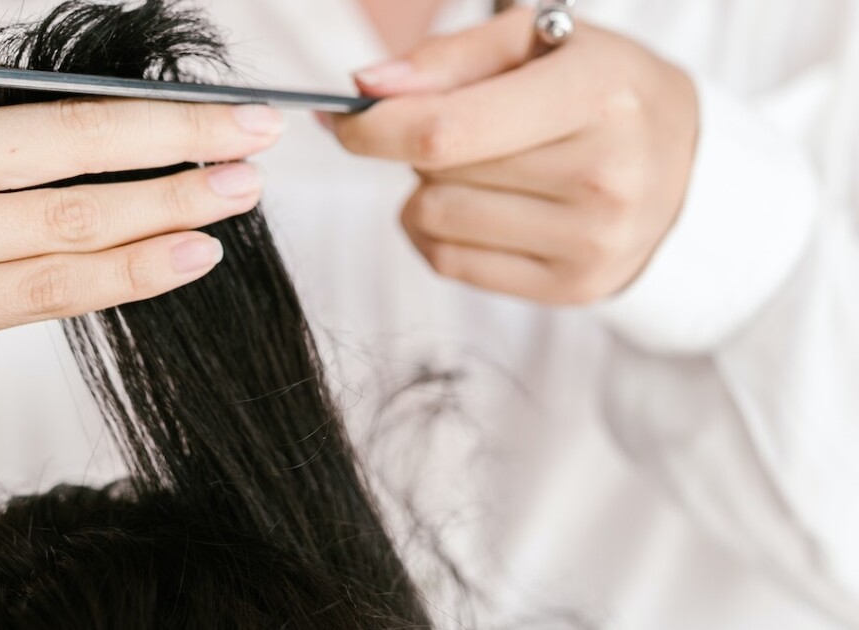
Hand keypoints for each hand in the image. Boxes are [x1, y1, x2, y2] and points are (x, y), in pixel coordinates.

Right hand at [0, 48, 283, 391]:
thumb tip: (94, 120)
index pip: (43, 91)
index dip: (140, 100)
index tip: (213, 102)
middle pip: (71, 143)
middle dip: (179, 136)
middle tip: (259, 132)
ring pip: (71, 219)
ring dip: (170, 203)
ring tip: (240, 192)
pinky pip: (46, 289)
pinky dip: (126, 271)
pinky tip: (188, 254)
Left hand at [322, 8, 697, 304]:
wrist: (690, 167)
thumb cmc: (601, 91)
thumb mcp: (540, 43)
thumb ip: (449, 59)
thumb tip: (368, 87)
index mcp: (600, 95)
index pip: (447, 130)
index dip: (375, 127)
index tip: (344, 118)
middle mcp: (605, 176)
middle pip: (436, 174)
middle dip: (416, 146)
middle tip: (456, 127)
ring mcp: (594, 243)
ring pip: (434, 220)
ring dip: (427, 191)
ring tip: (476, 166)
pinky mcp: (576, 288)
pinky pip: (451, 264)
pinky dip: (438, 233)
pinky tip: (477, 207)